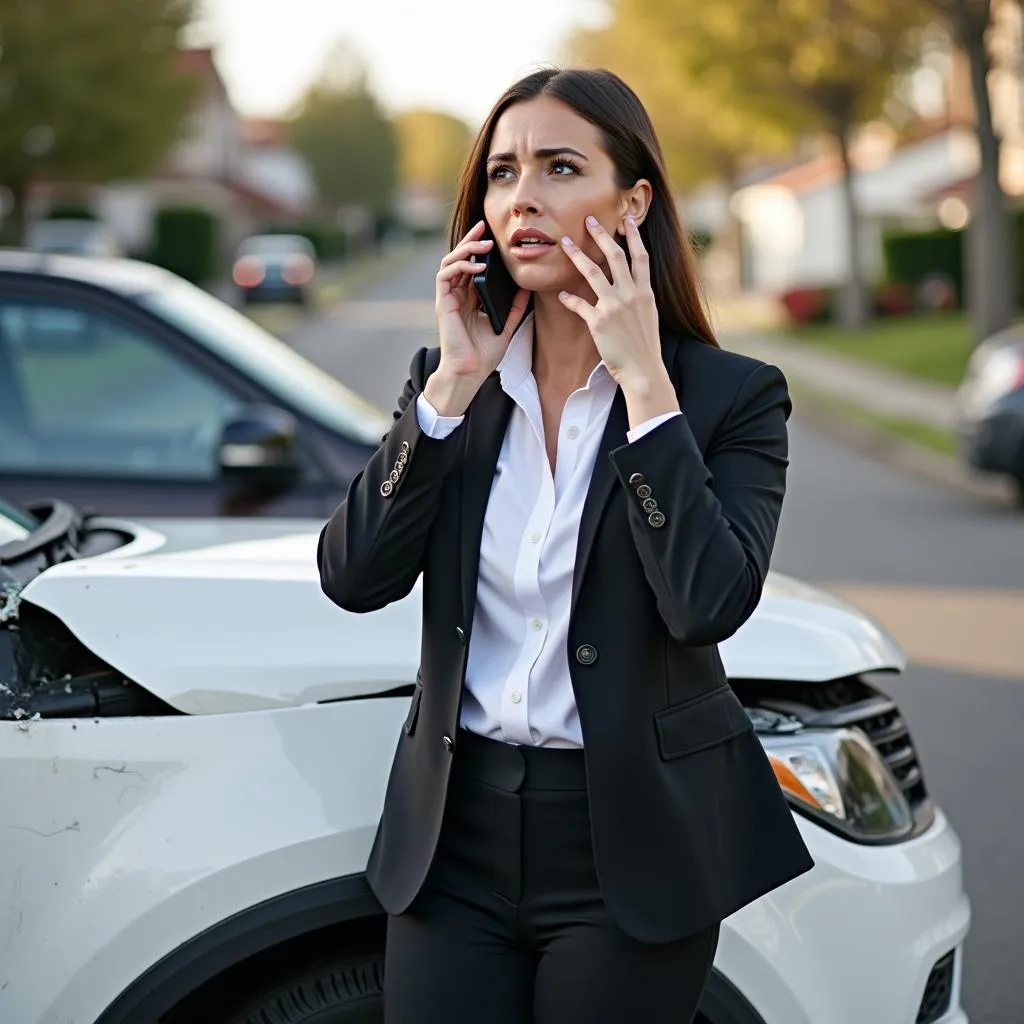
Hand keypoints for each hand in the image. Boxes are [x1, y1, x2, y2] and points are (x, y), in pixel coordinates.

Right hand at [434, 220, 529, 390]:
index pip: (473, 265)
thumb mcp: (507, 325)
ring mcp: (448, 298)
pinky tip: (477, 266)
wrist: (470, 371)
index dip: (480, 249)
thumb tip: (526, 286)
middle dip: (471, 240)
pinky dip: (461, 266)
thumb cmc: (485, 353)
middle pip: (460, 258)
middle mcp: (457, 295)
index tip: (494, 237)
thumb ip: (515, 306)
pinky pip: (445, 275)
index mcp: (470, 298)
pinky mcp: (442, 302)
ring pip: (450, 261)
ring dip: (466, 249)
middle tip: (484, 227)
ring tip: (483, 245)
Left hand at [557, 216, 664, 391]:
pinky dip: (570, 298)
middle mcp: (631, 295)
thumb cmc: (645, 346)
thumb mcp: (649, 316)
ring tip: (565, 243)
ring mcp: (614, 307)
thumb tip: (632, 286)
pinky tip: (562, 294)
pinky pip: (580, 304)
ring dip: (577, 256)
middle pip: (615, 256)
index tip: (626, 218)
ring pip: (593, 273)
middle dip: (601, 235)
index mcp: (645, 292)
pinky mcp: (599, 322)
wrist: (643, 370)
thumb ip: (640, 297)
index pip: (640, 256)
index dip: (634, 235)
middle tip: (589, 219)